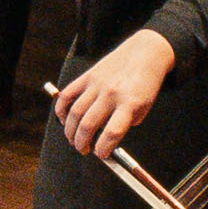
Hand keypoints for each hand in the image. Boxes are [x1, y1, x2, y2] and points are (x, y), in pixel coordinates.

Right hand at [51, 31, 176, 159]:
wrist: (146, 53)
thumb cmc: (145, 84)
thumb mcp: (144, 107)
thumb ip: (125, 123)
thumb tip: (104, 139)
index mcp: (129, 104)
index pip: (112, 133)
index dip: (103, 150)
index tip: (101, 155)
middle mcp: (111, 94)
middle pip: (88, 126)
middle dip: (82, 143)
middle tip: (83, 149)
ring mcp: (97, 84)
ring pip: (75, 113)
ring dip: (70, 131)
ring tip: (73, 139)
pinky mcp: (88, 76)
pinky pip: (67, 95)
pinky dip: (61, 110)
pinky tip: (64, 120)